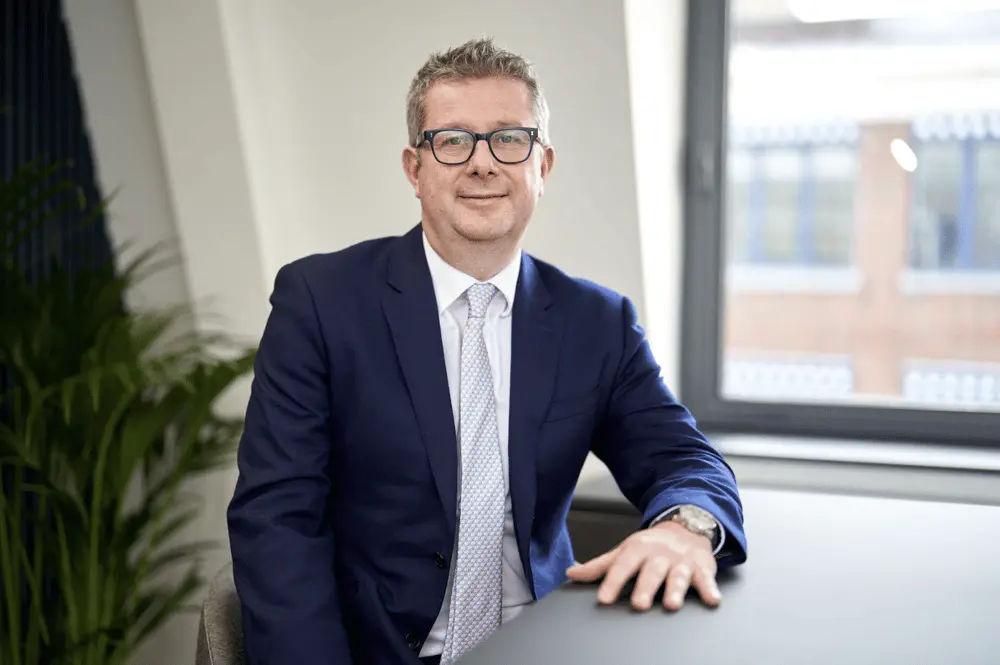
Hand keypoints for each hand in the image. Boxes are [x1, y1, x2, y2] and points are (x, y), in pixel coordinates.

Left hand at [565, 521, 720, 610]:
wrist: (686, 527)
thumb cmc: (650, 546)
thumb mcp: (624, 551)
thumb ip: (599, 566)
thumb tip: (571, 573)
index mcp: (637, 550)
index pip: (622, 566)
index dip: (612, 582)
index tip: (603, 599)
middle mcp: (659, 555)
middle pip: (651, 572)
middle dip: (645, 587)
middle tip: (639, 604)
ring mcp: (681, 562)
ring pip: (678, 576)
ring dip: (676, 589)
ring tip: (671, 604)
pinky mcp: (702, 567)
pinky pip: (706, 578)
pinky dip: (710, 589)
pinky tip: (712, 600)